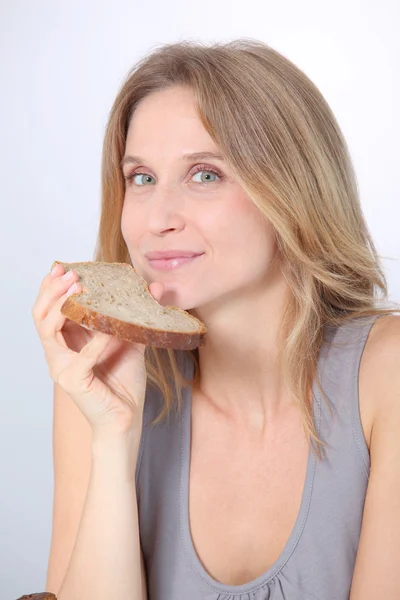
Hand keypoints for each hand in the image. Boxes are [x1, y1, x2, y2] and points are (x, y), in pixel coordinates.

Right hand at [31, 263, 164, 438]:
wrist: (127, 418)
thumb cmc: (123, 382)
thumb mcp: (130, 342)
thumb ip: (136, 317)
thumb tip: (155, 289)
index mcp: (67, 342)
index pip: (49, 309)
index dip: (52, 286)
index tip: (66, 266)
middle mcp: (58, 353)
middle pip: (40, 315)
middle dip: (52, 290)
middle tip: (71, 273)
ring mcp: (61, 367)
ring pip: (48, 329)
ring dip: (62, 306)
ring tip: (80, 289)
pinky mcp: (73, 381)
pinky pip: (81, 354)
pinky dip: (97, 339)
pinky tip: (110, 330)